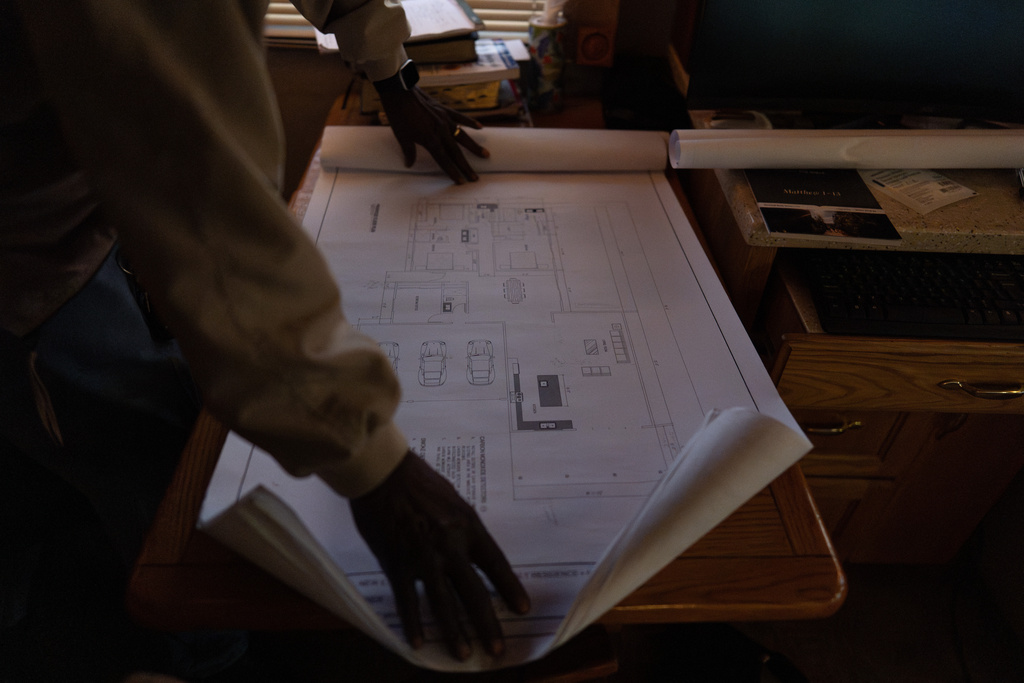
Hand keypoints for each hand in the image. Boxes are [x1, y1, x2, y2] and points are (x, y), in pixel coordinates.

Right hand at [350, 450, 529, 659]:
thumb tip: (470, 547)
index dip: (510, 588)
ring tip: (463, 655)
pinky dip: (412, 623)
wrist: (383, 472)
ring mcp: (423, 558)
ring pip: (443, 604)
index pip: (496, 564)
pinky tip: (418, 643)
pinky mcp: (397, 564)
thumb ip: (463, 526)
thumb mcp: (453, 498)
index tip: (522, 609)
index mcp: (468, 527)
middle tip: (497, 650)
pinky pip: (407, 600)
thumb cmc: (418, 480)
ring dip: (454, 633)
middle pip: (474, 593)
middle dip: (487, 624)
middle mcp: (450, 546)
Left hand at [376, 87, 488, 183]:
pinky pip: (460, 117)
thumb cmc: (399, 115)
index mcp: (430, 140)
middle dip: (466, 166)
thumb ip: (408, 151)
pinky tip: (480, 128)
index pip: (444, 160)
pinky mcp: (445, 110)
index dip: (452, 172)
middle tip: (475, 177)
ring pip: (463, 136)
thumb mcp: (401, 136)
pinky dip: (470, 122)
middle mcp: (441, 131)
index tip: (461, 181)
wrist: (400, 92)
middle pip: (456, 153)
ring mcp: (445, 120)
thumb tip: (409, 164)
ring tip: (486, 155)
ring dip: (474, 147)